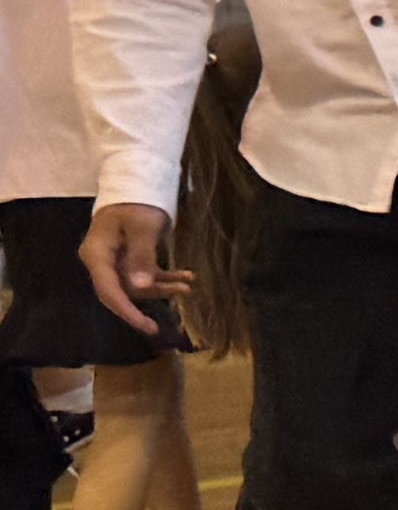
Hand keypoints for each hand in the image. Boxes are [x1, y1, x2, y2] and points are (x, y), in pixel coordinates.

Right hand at [80, 200, 186, 337]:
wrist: (137, 184)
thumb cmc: (137, 202)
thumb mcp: (143, 228)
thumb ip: (141, 257)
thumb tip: (140, 287)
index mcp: (97, 254)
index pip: (108, 290)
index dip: (126, 311)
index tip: (145, 326)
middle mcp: (102, 260)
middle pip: (119, 292)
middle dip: (143, 304)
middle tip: (160, 325)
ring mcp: (115, 260)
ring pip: (136, 285)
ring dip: (161, 288)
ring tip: (188, 284)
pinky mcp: (129, 257)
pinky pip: (145, 273)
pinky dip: (164, 277)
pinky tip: (187, 277)